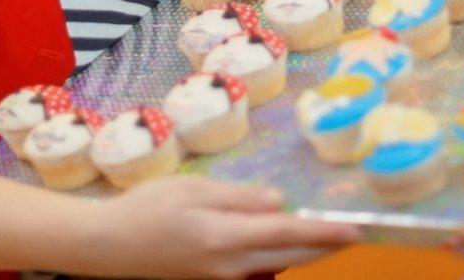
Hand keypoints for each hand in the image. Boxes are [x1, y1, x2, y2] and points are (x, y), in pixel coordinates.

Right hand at [85, 175, 359, 279]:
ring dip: (304, 252)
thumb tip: (278, 202)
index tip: (355, 228)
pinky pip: (256, 272)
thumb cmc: (146, 209)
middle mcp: (230, 267)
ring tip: (325, 235)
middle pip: (291, 257)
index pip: (288, 233)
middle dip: (324, 246)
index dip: (324, 232)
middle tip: (354, 232)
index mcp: (225, 237)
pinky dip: (277, 258)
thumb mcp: (191, 191)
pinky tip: (280, 243)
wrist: (108, 248)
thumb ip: (238, 198)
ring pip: (276, 266)